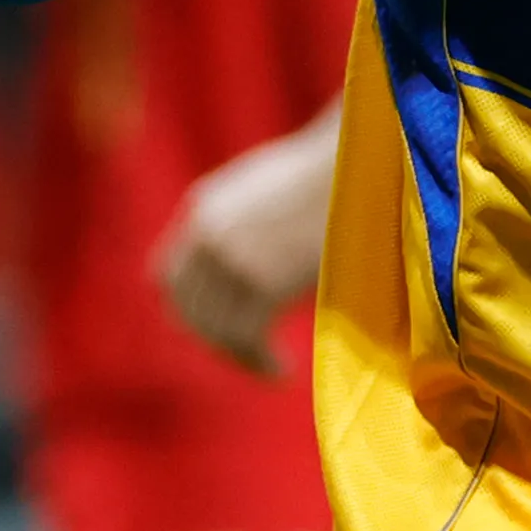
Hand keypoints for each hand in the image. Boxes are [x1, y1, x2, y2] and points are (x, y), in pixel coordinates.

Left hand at [151, 106, 340, 377]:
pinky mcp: (261, 281)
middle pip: (187, 308)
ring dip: (241, 356)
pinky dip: (261, 362)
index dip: (190, 308)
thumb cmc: (331, 172)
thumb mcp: (267, 187)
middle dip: (215, 338)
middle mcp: (207, 233)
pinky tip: (283, 371)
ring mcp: (232, 257)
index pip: (169, 276)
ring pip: (215, 328)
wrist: (361, 159)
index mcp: (204, 207)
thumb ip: (242, 221)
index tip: (219, 327)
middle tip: (249, 355)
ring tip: (272, 367)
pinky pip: (246, 338)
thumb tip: (249, 261)